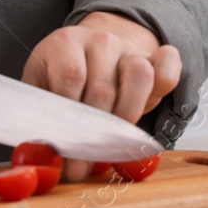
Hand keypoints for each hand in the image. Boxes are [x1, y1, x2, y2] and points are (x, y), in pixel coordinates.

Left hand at [22, 11, 180, 180]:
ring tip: (114, 144)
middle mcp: (100, 40)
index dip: (69, 118)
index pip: (71, 76)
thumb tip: (40, 157)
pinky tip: (147, 110)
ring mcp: (129, 47)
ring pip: (140, 76)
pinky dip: (164, 88)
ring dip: (128, 117)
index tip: (65, 152)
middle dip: (93, 136)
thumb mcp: (39, 88)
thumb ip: (39, 118)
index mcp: (65, 43)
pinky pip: (168, 67)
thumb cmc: (60, 75)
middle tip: (83, 167)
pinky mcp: (153, 56)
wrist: (87, 47)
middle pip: (103, 88)